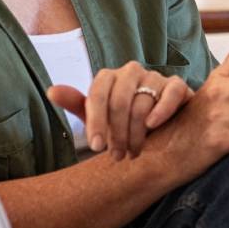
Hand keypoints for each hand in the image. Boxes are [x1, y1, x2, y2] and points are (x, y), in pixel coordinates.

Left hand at [49, 64, 192, 158]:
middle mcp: (131, 71)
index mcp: (109, 77)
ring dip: (136, 132)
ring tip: (134, 152)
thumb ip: (77, 104)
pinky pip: (171, 92)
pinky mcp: (177, 85)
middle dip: (117, 133)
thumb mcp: (99, 117)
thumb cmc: (124, 122)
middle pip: (119, 100)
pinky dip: (162, 109)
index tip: (96, 147)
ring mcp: (155, 76)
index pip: (97, 95)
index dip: (96, 122)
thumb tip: (52, 91)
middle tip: (117, 156)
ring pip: (143, 101)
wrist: (161, 126)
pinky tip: (153, 126)